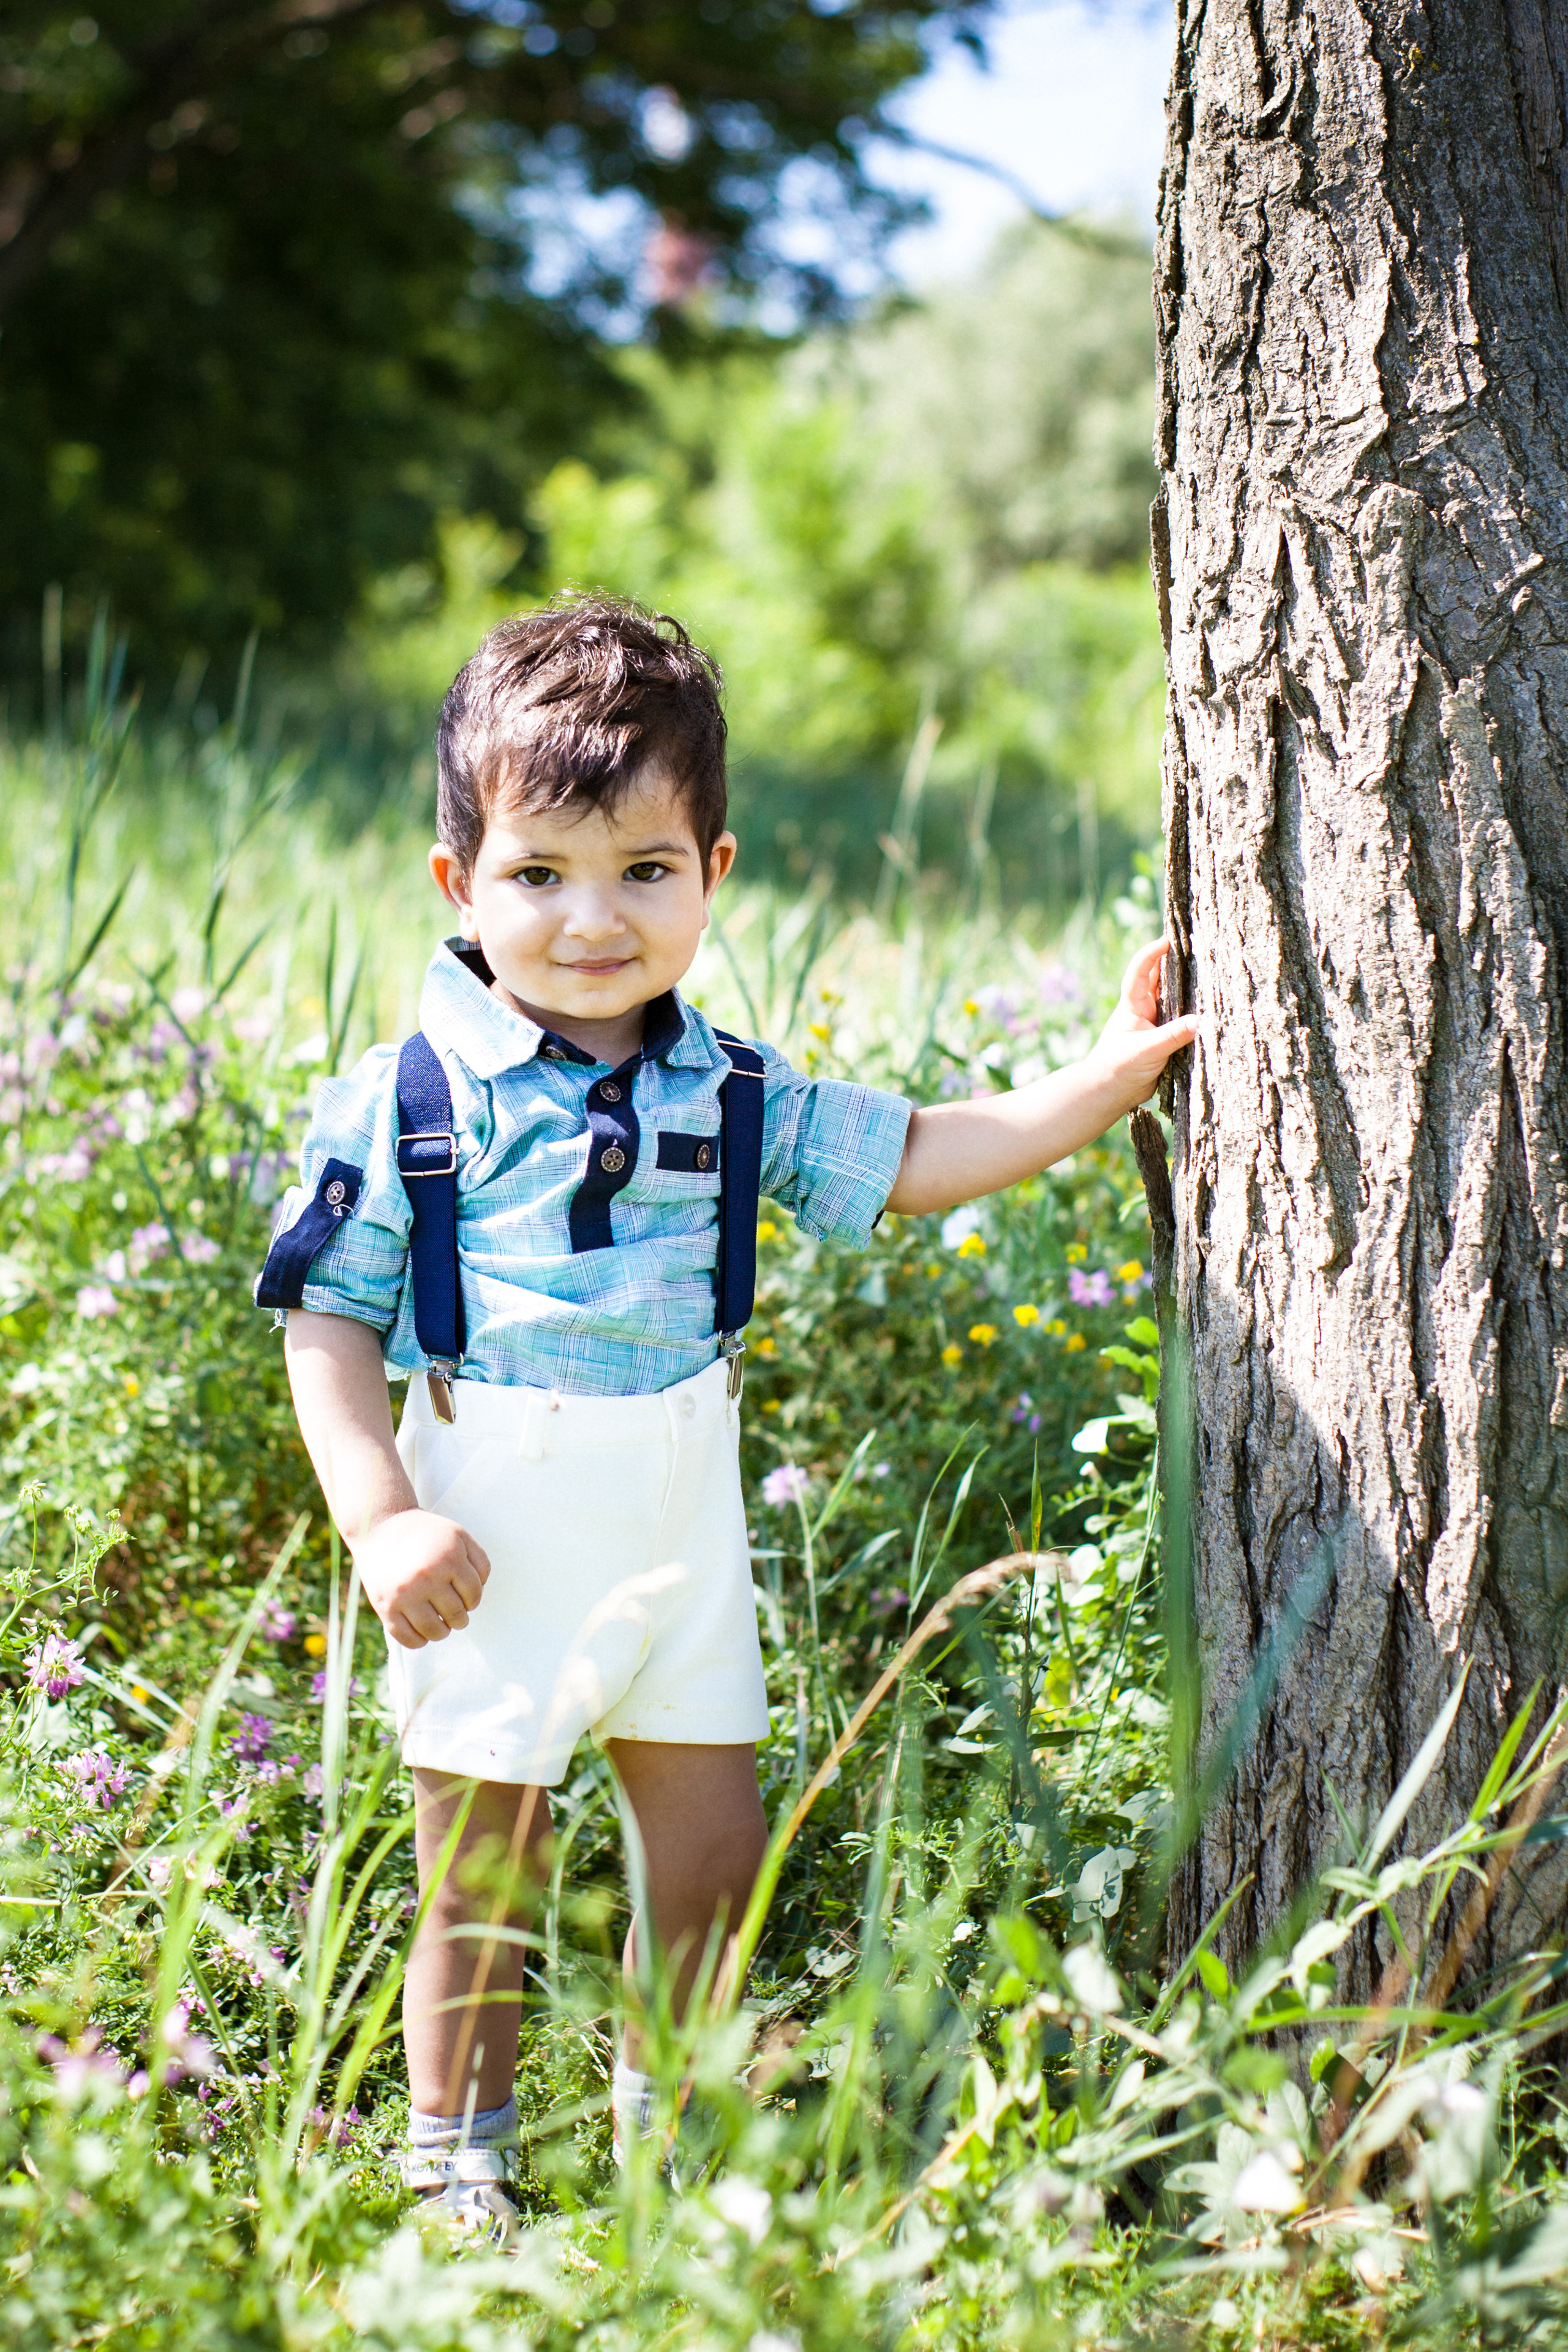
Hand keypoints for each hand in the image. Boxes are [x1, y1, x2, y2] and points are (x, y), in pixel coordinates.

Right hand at [351, 1509, 490, 1648]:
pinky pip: (407, 1637)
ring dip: (442, 1632)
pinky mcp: (385, 1606)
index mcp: (449, 1558)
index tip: (466, 1599)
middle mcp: (427, 1577)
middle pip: (456, 1614)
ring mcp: (405, 1594)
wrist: (380, 1526)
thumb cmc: (425, 1532)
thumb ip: (478, 1559)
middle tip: (455, 1616)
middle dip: (460, 1618)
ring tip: (441, 1626)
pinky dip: (419, 1641)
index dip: (473, 1600)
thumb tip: (480, 1590)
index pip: (474, 1594)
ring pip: (434, 1631)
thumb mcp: (458, 1534)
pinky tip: (422, 1634)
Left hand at [1087, 938, 1196, 1112]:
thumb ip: (1173, 1036)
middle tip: (1195, 946)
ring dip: (1187, 988)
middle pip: (1159, 980)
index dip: (1151, 954)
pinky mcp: (1164, 1040)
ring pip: (1173, 1000)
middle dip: (1174, 963)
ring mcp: (1155, 1024)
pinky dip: (1193, 1014)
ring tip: (1209, 971)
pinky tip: (1210, 1008)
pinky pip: (1181, 1021)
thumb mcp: (1146, 1050)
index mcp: (1132, 1006)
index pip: (1140, 972)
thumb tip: (1201, 1020)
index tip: (1167, 941)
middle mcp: (1144, 1011)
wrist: (1110, 1093)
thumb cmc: (1118, 1068)